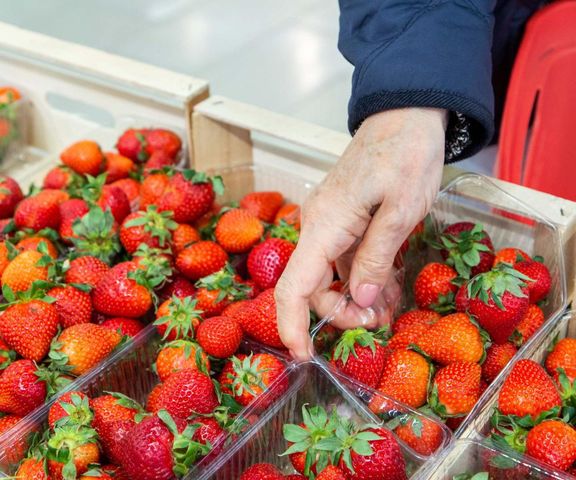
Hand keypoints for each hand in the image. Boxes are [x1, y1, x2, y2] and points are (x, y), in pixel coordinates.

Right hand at [275, 107, 447, 360]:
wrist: (405, 115)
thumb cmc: (406, 155)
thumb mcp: (400, 211)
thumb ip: (376, 259)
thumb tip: (357, 301)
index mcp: (325, 226)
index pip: (294, 286)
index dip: (292, 326)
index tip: (303, 356)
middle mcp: (318, 226)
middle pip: (312, 287)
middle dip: (342, 312)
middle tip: (379, 322)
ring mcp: (329, 222)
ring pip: (330, 275)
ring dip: (356, 297)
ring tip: (389, 307)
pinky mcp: (342, 219)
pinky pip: (344, 258)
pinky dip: (362, 277)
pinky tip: (386, 285)